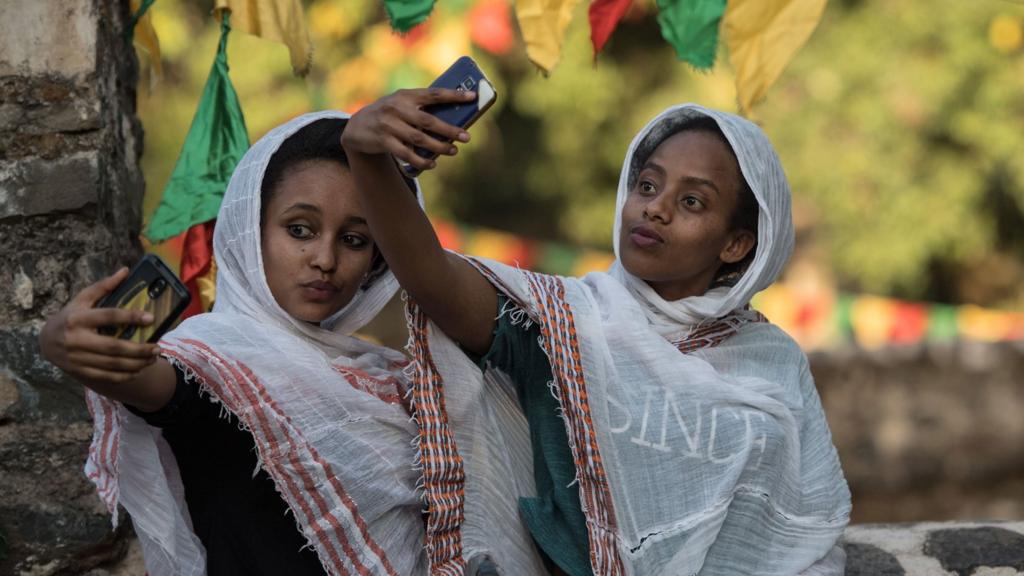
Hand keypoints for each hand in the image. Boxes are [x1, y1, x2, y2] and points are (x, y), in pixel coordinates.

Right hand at [39, 267, 160, 385]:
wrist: (46, 341)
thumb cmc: (70, 316)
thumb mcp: (82, 299)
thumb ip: (104, 286)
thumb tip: (126, 270)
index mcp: (78, 318)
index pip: (107, 316)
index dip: (129, 317)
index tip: (150, 318)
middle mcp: (76, 339)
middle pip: (113, 347)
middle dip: (138, 349)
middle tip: (157, 347)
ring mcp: (77, 357)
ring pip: (112, 364)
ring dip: (136, 364)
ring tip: (153, 358)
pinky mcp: (79, 370)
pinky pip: (106, 376)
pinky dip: (125, 375)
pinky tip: (139, 369)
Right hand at [341, 88, 473, 171]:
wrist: (356, 127)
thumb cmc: (388, 115)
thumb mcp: (401, 104)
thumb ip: (420, 108)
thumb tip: (451, 120)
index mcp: (405, 95)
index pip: (433, 94)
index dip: (454, 95)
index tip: (472, 97)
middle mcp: (396, 108)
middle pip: (428, 120)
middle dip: (449, 129)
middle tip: (466, 137)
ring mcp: (388, 125)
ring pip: (419, 139)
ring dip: (438, 147)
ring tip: (453, 151)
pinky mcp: (383, 141)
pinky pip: (406, 154)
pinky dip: (421, 161)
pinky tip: (432, 164)